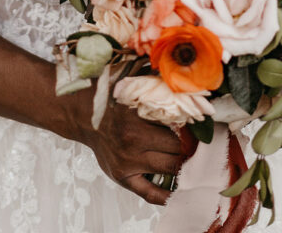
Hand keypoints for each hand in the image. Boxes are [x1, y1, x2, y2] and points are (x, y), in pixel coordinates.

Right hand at [64, 92, 186, 205]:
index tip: (196, 133)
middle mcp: (133, 143)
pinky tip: (175, 194)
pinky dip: (164, 196)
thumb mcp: (132, 91)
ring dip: (178, 165)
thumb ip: (154, 88)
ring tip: (184, 161)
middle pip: (175, 151)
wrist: (85, 117)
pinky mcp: (122, 176)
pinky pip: (148, 193)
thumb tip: (180, 85)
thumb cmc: (112, 101)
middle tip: (191, 146)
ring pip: (168, 169)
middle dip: (185, 148)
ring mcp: (128, 163)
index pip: (176, 132)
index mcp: (137, 121)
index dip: (189, 133)